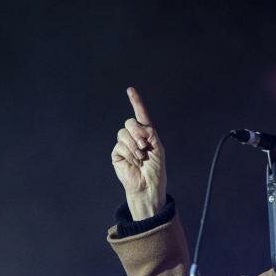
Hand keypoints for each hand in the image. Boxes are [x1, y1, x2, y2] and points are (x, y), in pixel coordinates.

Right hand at [111, 87, 166, 219]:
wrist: (147, 185)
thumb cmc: (155, 169)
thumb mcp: (158, 148)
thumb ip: (150, 133)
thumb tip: (140, 126)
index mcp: (147, 134)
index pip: (141, 115)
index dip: (135, 102)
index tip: (130, 90)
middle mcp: (135, 137)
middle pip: (130, 122)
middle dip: (138, 132)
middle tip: (145, 146)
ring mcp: (125, 145)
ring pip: (123, 133)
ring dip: (134, 145)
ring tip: (141, 156)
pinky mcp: (117, 153)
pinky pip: (120, 145)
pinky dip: (129, 152)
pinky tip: (134, 161)